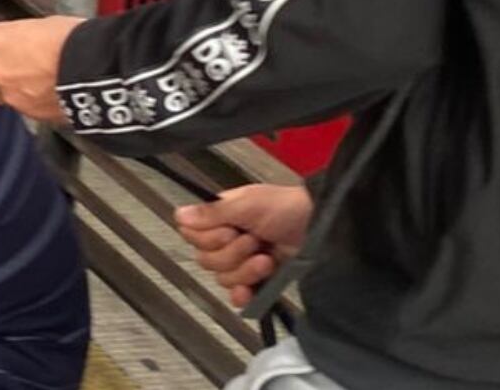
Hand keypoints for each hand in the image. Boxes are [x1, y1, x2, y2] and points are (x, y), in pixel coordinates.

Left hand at [0, 16, 83, 123]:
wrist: (95, 72)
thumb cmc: (73, 41)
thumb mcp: (43, 25)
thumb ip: (20, 35)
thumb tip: (22, 39)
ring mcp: (9, 94)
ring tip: (17, 81)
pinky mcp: (28, 113)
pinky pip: (17, 107)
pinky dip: (24, 100)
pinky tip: (39, 93)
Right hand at [175, 185, 312, 307]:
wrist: (320, 227)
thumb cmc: (285, 208)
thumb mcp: (247, 204)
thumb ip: (212, 212)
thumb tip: (179, 215)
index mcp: (220, 218)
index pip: (191, 235)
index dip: (206, 238)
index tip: (228, 231)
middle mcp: (226, 239)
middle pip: (205, 260)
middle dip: (231, 254)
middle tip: (253, 241)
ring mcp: (242, 261)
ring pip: (222, 278)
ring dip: (245, 271)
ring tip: (266, 259)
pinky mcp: (257, 281)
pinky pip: (237, 295)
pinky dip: (242, 295)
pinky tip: (248, 292)